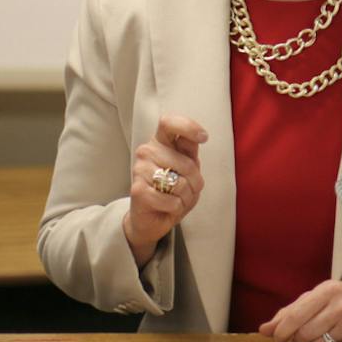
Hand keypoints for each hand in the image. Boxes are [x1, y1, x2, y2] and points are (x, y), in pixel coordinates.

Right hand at [124, 114, 208, 266]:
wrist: (152, 218)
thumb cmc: (171, 191)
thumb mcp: (187, 168)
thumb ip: (190, 151)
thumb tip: (199, 136)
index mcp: (160, 142)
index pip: (169, 123)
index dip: (188, 127)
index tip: (203, 137)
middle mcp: (147, 152)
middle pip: (186, 163)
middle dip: (195, 182)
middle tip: (187, 189)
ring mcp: (140, 170)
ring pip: (180, 184)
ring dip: (185, 197)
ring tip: (176, 198)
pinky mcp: (138, 190)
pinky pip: (171, 200)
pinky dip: (176, 207)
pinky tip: (167, 207)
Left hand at [260, 277, 341, 341]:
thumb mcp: (321, 295)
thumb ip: (292, 311)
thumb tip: (265, 330)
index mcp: (329, 290)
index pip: (296, 316)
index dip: (281, 331)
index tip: (275, 338)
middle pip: (305, 334)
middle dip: (298, 339)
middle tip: (301, 336)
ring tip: (326, 332)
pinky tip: (341, 335)